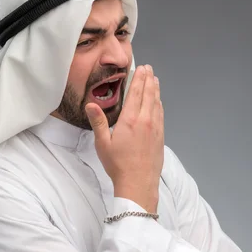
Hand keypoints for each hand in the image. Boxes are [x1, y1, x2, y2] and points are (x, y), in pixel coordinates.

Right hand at [85, 64, 163, 210]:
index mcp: (130, 120)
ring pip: (157, 103)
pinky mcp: (160, 137)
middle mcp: (145, 120)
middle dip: (148, 79)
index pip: (136, 93)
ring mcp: (155, 128)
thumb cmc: (119, 165)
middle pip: (149, 94)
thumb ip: (98, 122)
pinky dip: (159, 104)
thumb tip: (90, 105)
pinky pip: (161, 115)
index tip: (141, 68)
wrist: (138, 183)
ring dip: (156, 90)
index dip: (138, 78)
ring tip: (155, 80)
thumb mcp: (102, 143)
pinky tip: (158, 102)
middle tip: (148, 69)